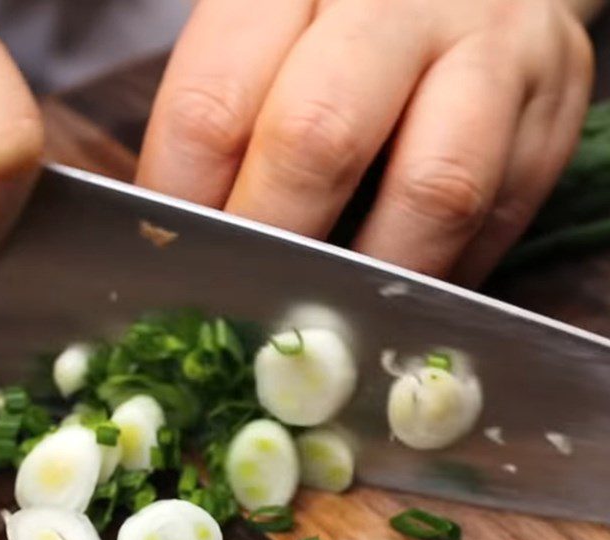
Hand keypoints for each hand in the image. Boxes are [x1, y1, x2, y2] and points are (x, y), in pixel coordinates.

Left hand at [137, 0, 593, 285]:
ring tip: (334, 316)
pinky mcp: (554, 97)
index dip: (187, 211)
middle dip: (274, 249)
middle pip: (317, 142)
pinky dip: (442, 272)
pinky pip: (495, 214)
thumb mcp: (267, 37)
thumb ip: (225, 121)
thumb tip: (181, 241)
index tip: (178, 267)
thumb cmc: (338, 20)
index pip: (212, 109)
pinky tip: (401, 288)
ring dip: (371, 278)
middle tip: (249, 307)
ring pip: (432, 189)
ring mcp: (490, 44)